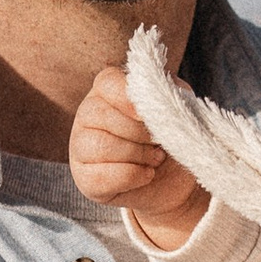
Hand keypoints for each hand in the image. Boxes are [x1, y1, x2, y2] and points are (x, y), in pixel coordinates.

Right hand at [69, 65, 210, 245]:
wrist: (178, 179)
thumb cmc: (174, 137)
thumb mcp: (179, 109)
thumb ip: (168, 95)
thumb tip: (158, 95)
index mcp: (110, 90)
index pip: (107, 82)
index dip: (129, 99)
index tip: (148, 115)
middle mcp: (89, 113)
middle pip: (101, 115)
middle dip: (140, 132)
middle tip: (160, 142)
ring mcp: (81, 146)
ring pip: (101, 145)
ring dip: (137, 155)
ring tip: (156, 159)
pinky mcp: (84, 178)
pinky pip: (101, 176)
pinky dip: (132, 176)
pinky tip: (146, 175)